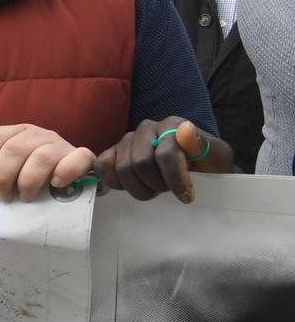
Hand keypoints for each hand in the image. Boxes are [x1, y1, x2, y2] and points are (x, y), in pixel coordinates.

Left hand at [0, 124, 95, 201]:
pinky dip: (65, 172)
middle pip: (14, 149)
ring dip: (28, 182)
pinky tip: (56, 184)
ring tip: (26, 197)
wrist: (71, 179)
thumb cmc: (33, 176)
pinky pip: (77, 159)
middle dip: (3, 176)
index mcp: (18, 132)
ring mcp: (60, 144)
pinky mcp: (82, 156)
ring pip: (41, 158)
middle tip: (3, 196)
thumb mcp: (11, 168)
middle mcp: (38, 134)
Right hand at [95, 117, 232, 202]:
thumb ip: (203, 145)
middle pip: (141, 163)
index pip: (165, 154)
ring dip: (140, 188)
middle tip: (168, 191)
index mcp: (173, 124)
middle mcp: (147, 127)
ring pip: (123, 168)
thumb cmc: (209, 167)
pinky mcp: (113, 152)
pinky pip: (103, 165)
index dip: (175, 179)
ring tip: (155, 190)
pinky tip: (130, 186)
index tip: (187, 197)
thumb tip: (185, 129)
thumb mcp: (218, 157)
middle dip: (157, 184)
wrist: (198, 174)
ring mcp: (128, 139)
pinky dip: (113, 180)